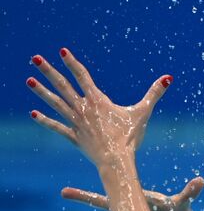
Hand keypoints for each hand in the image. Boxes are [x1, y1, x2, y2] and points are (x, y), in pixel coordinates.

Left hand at [26, 49, 169, 166]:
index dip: (72, 62)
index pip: (83, 76)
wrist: (116, 159)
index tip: (62, 51)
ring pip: (56, 103)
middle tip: (36, 58)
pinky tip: (34, 113)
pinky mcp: (74, 136)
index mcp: (98, 101)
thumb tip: (168, 77)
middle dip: (49, 71)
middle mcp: (83, 109)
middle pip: (63, 86)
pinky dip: (45, 120)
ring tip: (28, 80)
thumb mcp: (143, 112)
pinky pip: (57, 126)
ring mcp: (76, 122)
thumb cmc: (130, 136)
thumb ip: (154, 93)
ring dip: (41, 91)